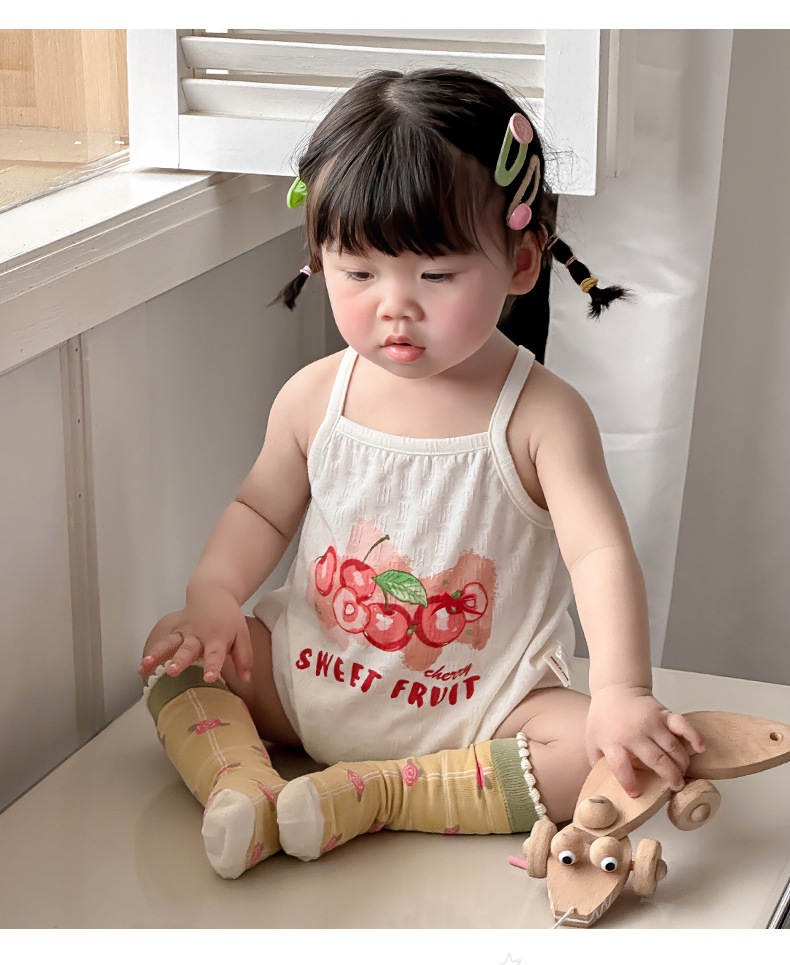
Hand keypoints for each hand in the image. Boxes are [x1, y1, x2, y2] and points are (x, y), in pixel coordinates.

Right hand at [138, 586, 252, 684]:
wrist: (212, 592)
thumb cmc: (228, 618)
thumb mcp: (242, 634)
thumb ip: (244, 657)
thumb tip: (245, 679)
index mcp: (217, 638)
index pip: (215, 654)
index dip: (212, 666)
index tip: (209, 678)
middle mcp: (199, 636)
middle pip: (188, 649)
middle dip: (180, 661)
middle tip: (172, 671)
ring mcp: (184, 632)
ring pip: (170, 644)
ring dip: (157, 655)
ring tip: (146, 666)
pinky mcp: (174, 631)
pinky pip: (163, 642)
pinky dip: (152, 653)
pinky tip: (142, 666)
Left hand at [586, 684, 705, 796]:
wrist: (614, 689)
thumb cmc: (604, 717)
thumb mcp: (592, 740)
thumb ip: (596, 762)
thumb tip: (603, 784)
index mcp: (613, 741)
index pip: (621, 767)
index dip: (629, 783)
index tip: (636, 794)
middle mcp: (633, 733)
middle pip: (655, 760)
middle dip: (669, 777)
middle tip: (676, 786)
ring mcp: (650, 722)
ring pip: (672, 747)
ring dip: (681, 763)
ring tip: (683, 774)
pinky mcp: (662, 713)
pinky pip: (682, 725)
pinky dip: (693, 736)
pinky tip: (699, 749)